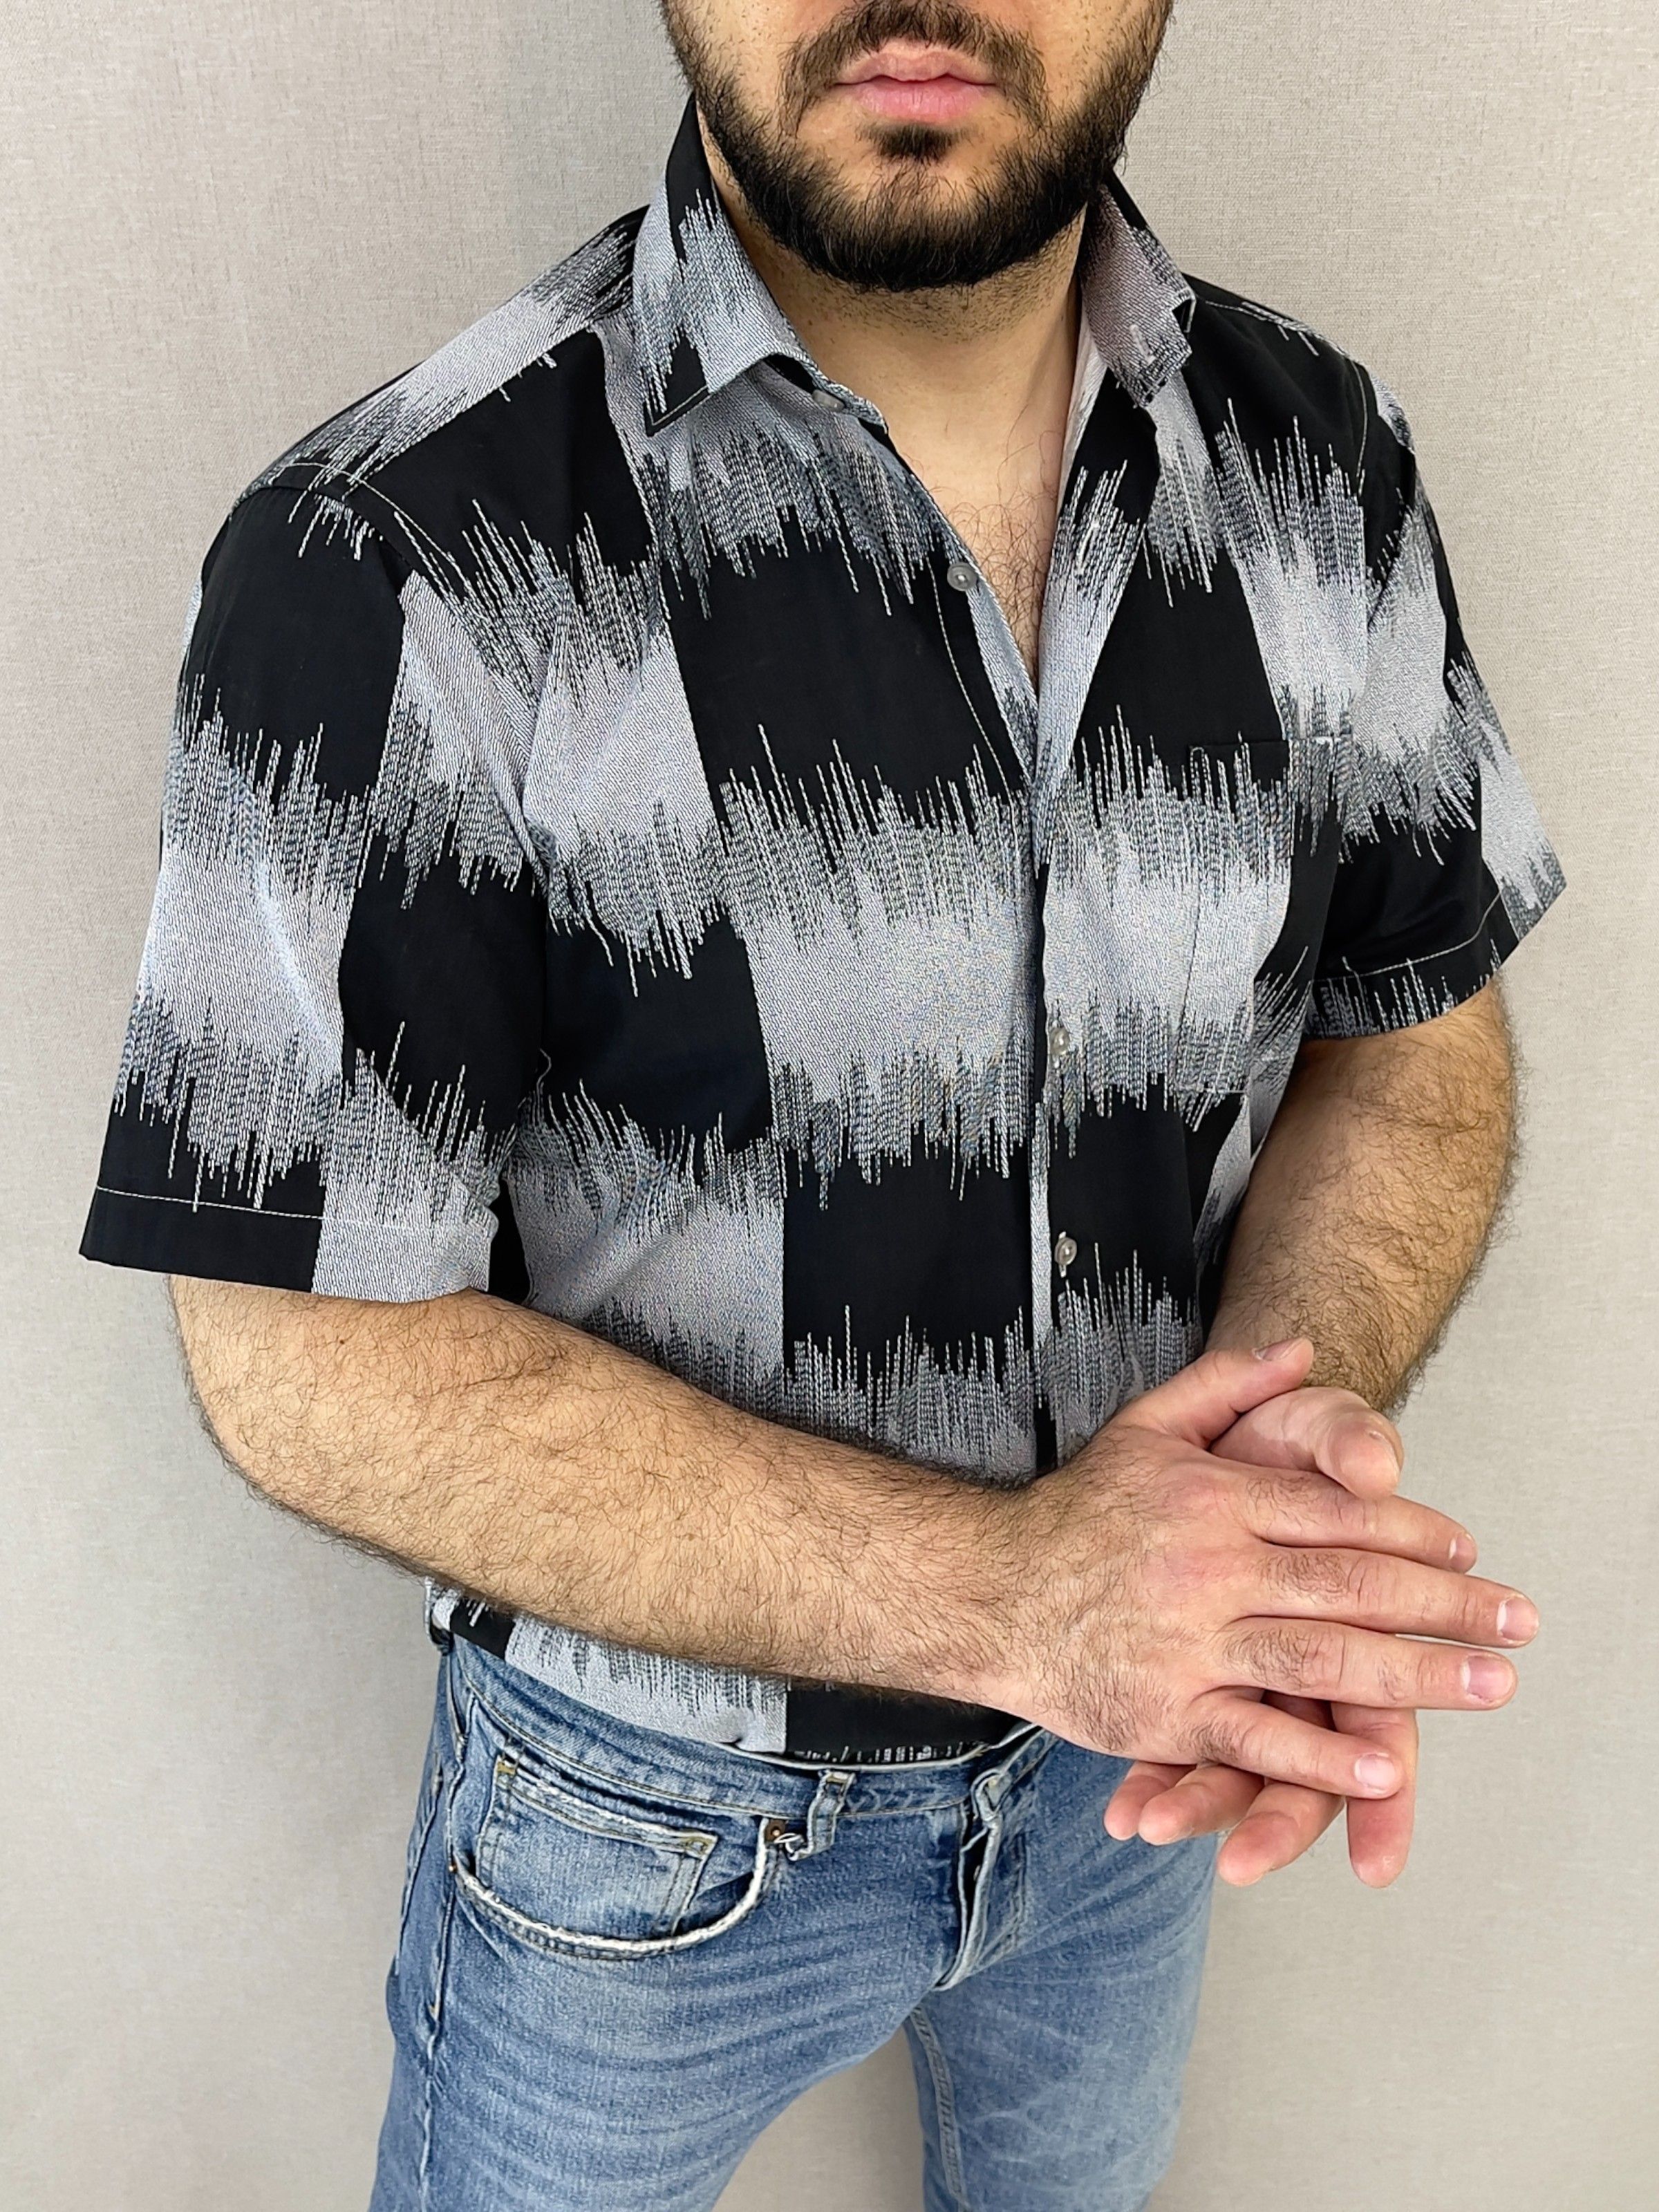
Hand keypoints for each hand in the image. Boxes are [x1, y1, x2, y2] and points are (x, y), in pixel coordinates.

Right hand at [969, 1338, 1536, 1802]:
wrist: (989, 1590)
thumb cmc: (1078, 1513)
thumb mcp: (1148, 1426)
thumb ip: (1227, 1385)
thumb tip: (1303, 1347)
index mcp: (1215, 1498)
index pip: (1335, 1512)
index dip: (1413, 1531)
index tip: (1469, 1551)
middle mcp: (1210, 1568)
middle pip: (1351, 1586)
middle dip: (1447, 1606)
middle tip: (1518, 1622)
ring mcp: (1190, 1643)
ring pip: (1322, 1661)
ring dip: (1416, 1677)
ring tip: (1489, 1686)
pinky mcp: (1167, 1711)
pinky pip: (1258, 1736)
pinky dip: (1324, 1754)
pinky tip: (1387, 1766)